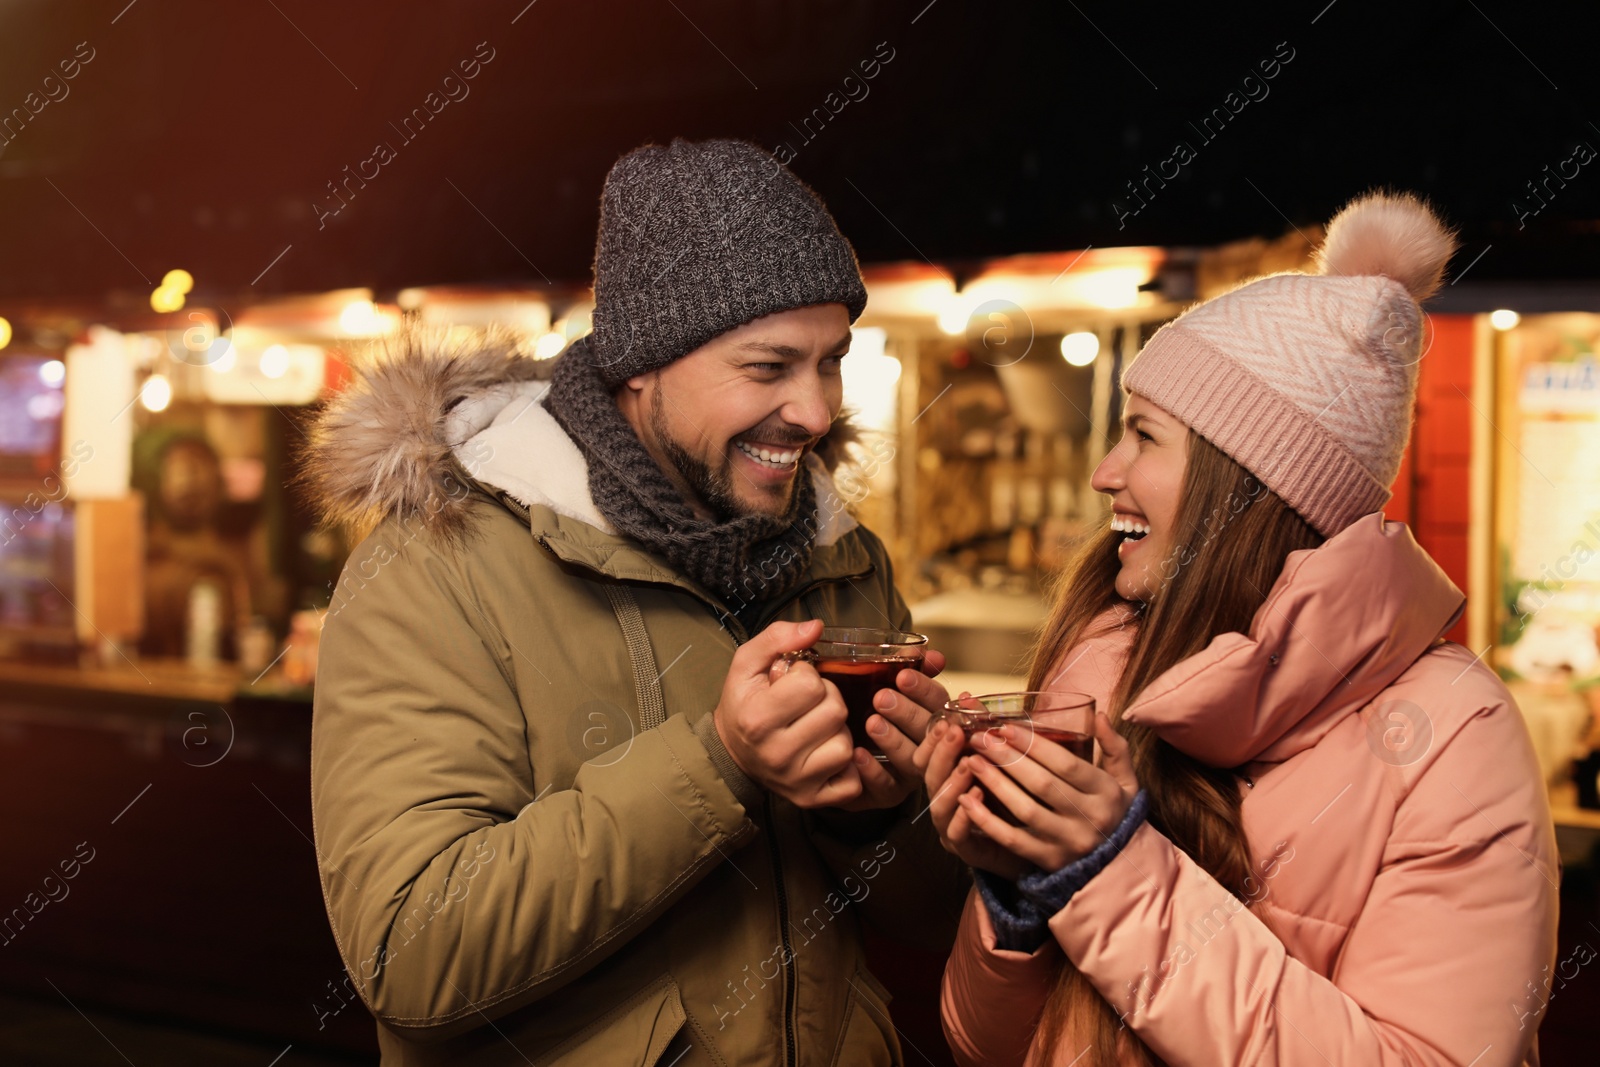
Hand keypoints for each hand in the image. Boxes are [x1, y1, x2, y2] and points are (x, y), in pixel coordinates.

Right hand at [713, 619, 860, 807]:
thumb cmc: (744, 703)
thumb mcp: (747, 663)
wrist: (732, 753)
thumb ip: (778, 637)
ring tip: (815, 727)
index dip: (807, 676)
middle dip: (827, 699)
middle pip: (835, 712)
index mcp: (757, 719)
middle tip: (807, 703)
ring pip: (846, 744)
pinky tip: (825, 752)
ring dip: (837, 731)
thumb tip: (815, 627)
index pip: (811, 684)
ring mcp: (796, 781)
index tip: (791, 683)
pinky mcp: (811, 799)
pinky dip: (846, 766)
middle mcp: (776, 755)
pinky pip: (852, 781)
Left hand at [829, 648, 950, 811]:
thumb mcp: (886, 688)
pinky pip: (887, 787)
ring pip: (912, 760)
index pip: (939, 702)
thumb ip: (910, 669)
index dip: (924, 689)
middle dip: (907, 714)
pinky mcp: (891, 794)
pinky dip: (873, 771)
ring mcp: (913, 774)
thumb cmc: (868, 713)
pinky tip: (858, 754)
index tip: (903, 676)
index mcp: (934, 717)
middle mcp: (931, 748)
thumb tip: (933, 655)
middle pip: (929, 732)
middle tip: (882, 698)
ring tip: (871, 723)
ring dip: (893, 741)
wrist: (837, 755)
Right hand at [916, 717, 1028, 879]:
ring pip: (939, 805)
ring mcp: (950, 826)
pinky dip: (965, 815)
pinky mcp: (965, 850)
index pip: (926, 755)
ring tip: (969, 764)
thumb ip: (981, 728)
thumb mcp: (997, 756)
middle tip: (954, 732)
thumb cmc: (1013, 793)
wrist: (1035, 840)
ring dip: (952, 783)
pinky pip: (957, 834)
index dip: (932, 737)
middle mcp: (943, 800)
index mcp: (946, 776)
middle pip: (929, 776)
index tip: (945, 718)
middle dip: (940, 753)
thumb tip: (966, 694)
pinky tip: (978, 797)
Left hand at [957, 711, 1139, 871]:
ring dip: (995, 783)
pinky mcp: (1047, 861)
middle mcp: (1088, 818)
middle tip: (980, 737)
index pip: (1066, 764)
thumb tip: (1101, 716)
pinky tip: (967, 800)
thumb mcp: (1126, 780)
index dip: (1034, 745)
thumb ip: (1115, 748)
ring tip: (972, 760)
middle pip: (1042, 784)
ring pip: (1025, 810)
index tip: (1005, 727)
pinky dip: (987, 821)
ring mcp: (1067, 842)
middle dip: (1008, 758)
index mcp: (1105, 793)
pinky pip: (1012, 840)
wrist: (1120, 867)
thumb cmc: (1116, 812)